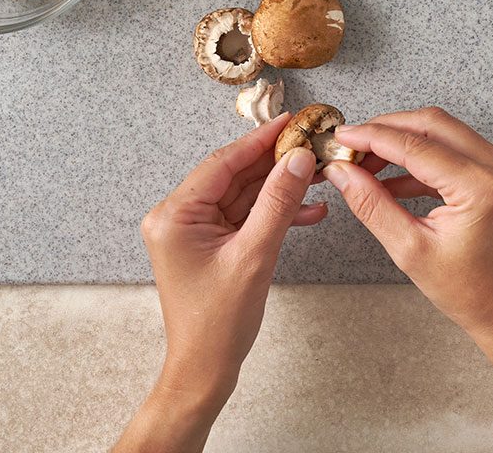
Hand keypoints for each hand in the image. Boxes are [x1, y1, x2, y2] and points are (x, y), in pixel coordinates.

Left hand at [114, 113, 323, 452]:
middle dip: (275, 163)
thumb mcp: (254, 255)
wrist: (205, 370)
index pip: (223, 163)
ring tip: (318, 177)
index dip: (260, 140)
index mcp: (175, 215)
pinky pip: (244, 216)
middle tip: (311, 145)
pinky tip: (307, 211)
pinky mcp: (209, 244)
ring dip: (279, 187)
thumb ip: (277, 203)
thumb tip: (297, 159)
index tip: (290, 121)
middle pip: (234, 175)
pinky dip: (273, 212)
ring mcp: (193, 231)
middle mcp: (177, 217)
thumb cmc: (218, 323)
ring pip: (243, 194)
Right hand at [325, 108, 492, 452]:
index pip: (414, 145)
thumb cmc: (470, 291)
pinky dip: (421, 158)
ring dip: (403, 141)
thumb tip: (341, 173)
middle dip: (386, 129)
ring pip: (443, 132)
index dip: (371, 137)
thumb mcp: (410, 249)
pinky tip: (392, 179)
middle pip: (431, 124)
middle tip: (351, 145)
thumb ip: (372, 204)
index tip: (341, 137)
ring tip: (366, 163)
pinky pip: (454, 151)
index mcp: (479, 186)